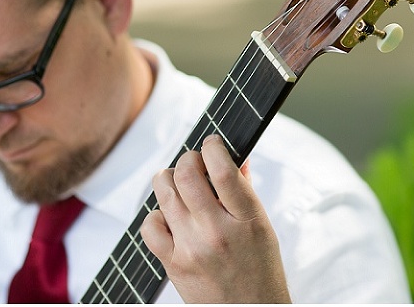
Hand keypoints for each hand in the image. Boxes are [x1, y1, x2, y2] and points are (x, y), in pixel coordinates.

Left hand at [141, 135, 291, 302]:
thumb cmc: (260, 271)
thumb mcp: (263, 227)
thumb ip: (245, 190)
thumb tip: (235, 156)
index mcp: (247, 220)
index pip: (222, 169)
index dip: (212, 147)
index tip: (211, 143)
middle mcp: (217, 233)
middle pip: (186, 175)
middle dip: (187, 160)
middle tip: (193, 163)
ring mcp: (191, 249)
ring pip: (163, 193)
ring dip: (169, 180)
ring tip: (180, 186)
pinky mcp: (172, 264)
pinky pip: (150, 225)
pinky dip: (156, 215)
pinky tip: (170, 218)